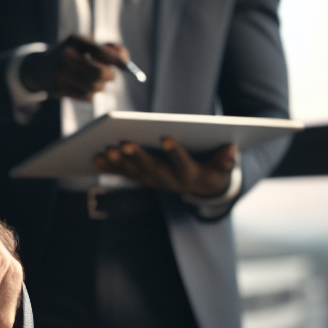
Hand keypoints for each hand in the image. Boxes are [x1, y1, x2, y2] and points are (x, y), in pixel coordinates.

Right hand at [20, 35, 128, 99]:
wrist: (40, 68)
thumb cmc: (70, 54)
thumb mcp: (85, 45)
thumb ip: (107, 48)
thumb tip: (125, 58)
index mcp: (73, 42)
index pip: (100, 52)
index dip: (117, 59)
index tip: (126, 65)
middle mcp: (65, 59)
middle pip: (100, 73)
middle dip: (110, 75)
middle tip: (110, 74)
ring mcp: (60, 76)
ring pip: (95, 87)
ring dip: (100, 85)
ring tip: (92, 78)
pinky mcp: (58, 91)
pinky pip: (87, 97)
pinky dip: (90, 93)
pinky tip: (81, 85)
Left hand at [94, 138, 237, 197]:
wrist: (205, 189)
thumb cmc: (215, 169)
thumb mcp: (224, 167)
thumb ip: (226, 160)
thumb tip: (231, 150)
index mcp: (192, 176)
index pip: (184, 164)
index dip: (176, 153)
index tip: (167, 138)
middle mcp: (171, 182)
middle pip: (153, 170)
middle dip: (138, 157)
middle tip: (124, 143)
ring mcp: (155, 182)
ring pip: (136, 173)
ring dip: (120, 163)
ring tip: (106, 150)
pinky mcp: (144, 180)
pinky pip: (126, 175)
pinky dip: (112, 167)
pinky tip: (96, 158)